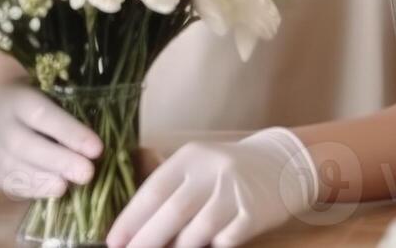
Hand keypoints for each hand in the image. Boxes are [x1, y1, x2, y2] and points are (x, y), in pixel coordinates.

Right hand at [0, 83, 102, 198]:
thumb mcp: (50, 94)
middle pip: (23, 144)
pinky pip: (10, 182)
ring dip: (44, 180)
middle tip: (86, 174)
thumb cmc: (38, 100)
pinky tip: (54, 190)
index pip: (42, 114)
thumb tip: (96, 143)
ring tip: (69, 187)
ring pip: (12, 167)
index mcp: (17, 97)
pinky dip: (34, 189)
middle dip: (58, 161)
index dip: (69, 132)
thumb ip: (69, 111)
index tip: (97, 149)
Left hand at [106, 128, 318, 247]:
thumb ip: (169, 186)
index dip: (130, 218)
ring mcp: (236, 194)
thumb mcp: (198, 164)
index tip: (113, 240)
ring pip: (197, 232)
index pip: (154, 190)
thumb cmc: (228, 169)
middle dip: (146, 240)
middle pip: (172, 213)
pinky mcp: (253, 215)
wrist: (282, 164)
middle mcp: (214, 172)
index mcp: (192, 157)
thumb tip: (132, 223)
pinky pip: (223, 241)